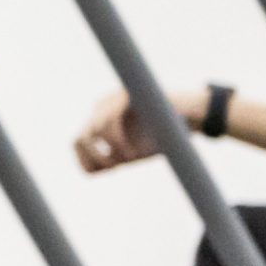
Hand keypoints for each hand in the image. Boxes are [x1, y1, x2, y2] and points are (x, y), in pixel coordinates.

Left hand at [74, 88, 197, 172]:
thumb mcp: (133, 151)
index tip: (110, 170)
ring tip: (130, 159)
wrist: (189, 117)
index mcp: (100, 121)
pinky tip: (133, 154)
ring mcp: (110, 100)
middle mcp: (101, 109)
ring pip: (93, 131)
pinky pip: (110, 120)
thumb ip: (112, 157)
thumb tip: (89, 170)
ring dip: (110, 152)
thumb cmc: (161, 136)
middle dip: (96, 158)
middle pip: (79, 139)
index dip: (87, 162)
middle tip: (116, 167)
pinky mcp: (124, 95)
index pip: (77, 144)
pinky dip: (118, 142)